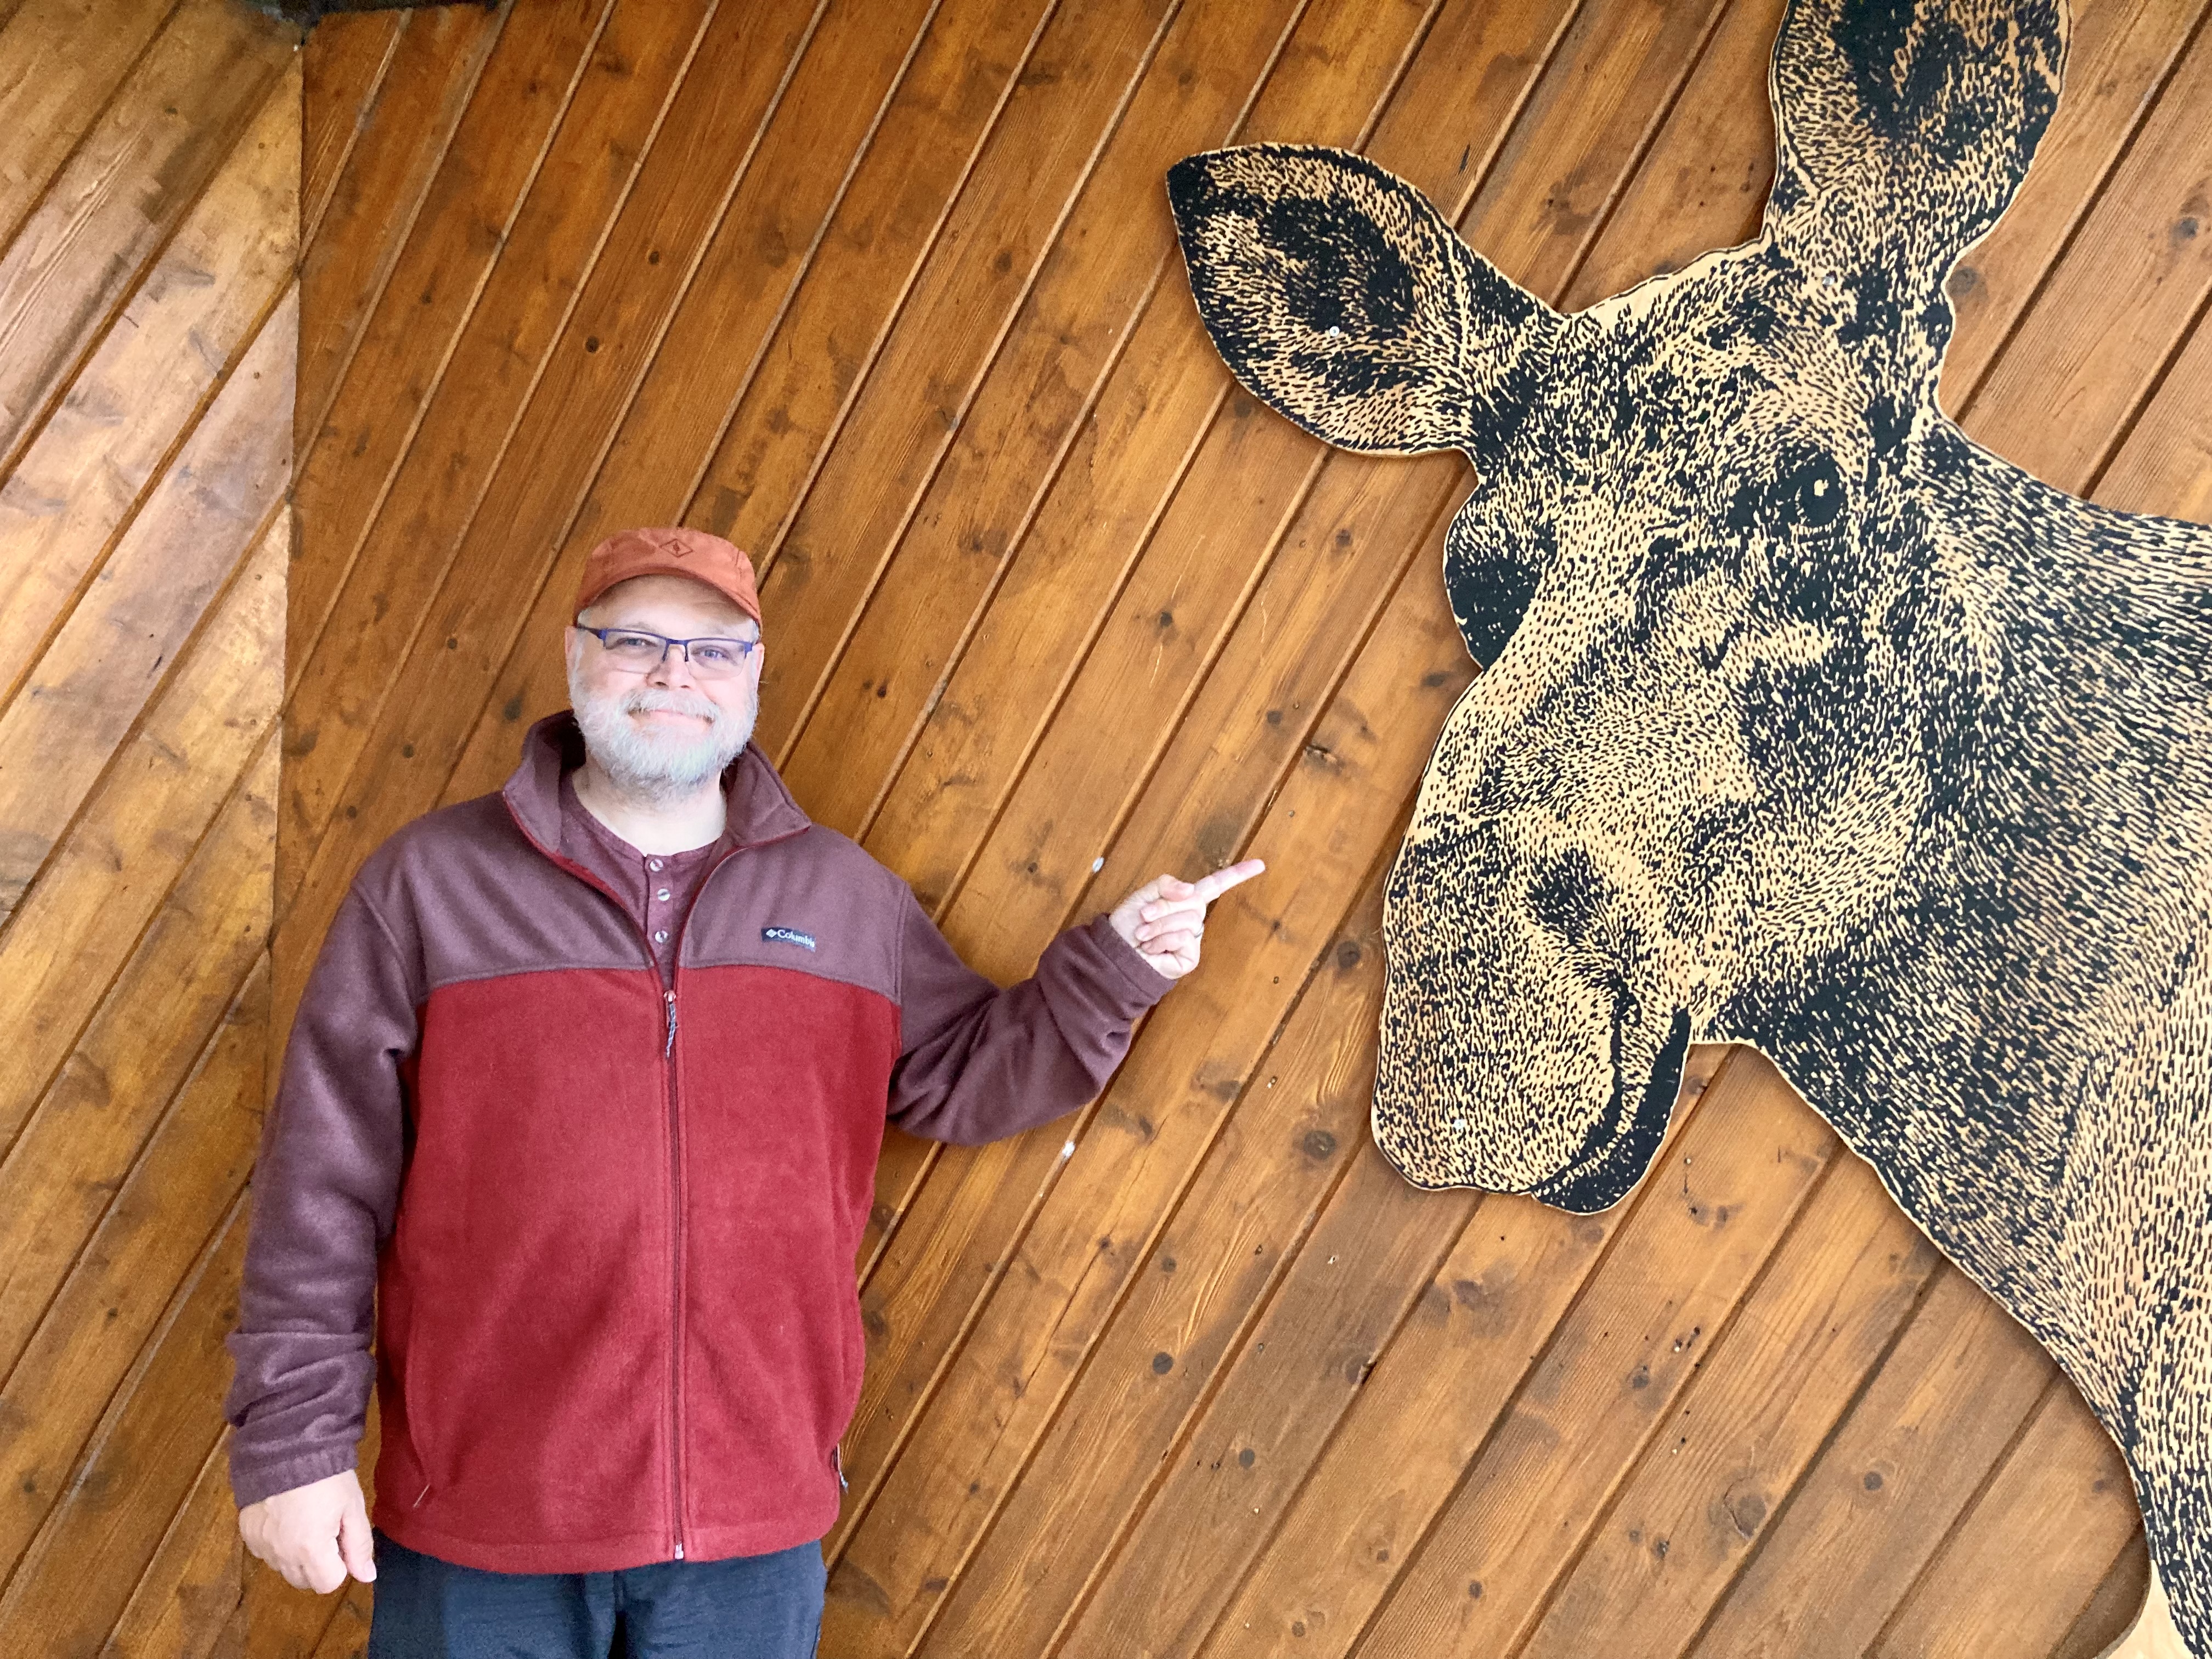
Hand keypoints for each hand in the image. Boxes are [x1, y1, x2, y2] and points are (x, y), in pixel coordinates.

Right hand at [238, 1468, 376, 1592]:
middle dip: (320, 1565)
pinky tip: (287, 1518)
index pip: (328, 1584)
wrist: (285, 1447)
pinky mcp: (247, 1534)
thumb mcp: (352, 1507)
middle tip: (326, 1529)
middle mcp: (281, 1555)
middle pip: (305, 1581)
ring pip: (284, 1569)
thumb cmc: (326, 1476)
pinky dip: (278, 1544)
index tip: (341, 1539)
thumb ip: (359, 1545)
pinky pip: (266, 1553)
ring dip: (297, 1556)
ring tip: (306, 1520)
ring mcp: (260, 1546)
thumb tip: (366, 1576)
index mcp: (310, 1550)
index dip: (340, 1565)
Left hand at [1109, 859, 1265, 978]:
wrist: (1116, 952)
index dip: (1237, 874)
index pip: (1216, 885)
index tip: (1260, 864)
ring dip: (1158, 926)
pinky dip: (1162, 940)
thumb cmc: (1128, 924)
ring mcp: (1193, 938)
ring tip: (1144, 936)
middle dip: (1163, 908)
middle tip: (1143, 918)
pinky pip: (1184, 938)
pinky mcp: (1190, 957)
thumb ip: (1168, 885)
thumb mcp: (1145, 894)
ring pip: (1187, 920)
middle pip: (1193, 901)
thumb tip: (1192, 890)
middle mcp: (1193, 918)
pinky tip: (1152, 949)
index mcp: (1185, 900)